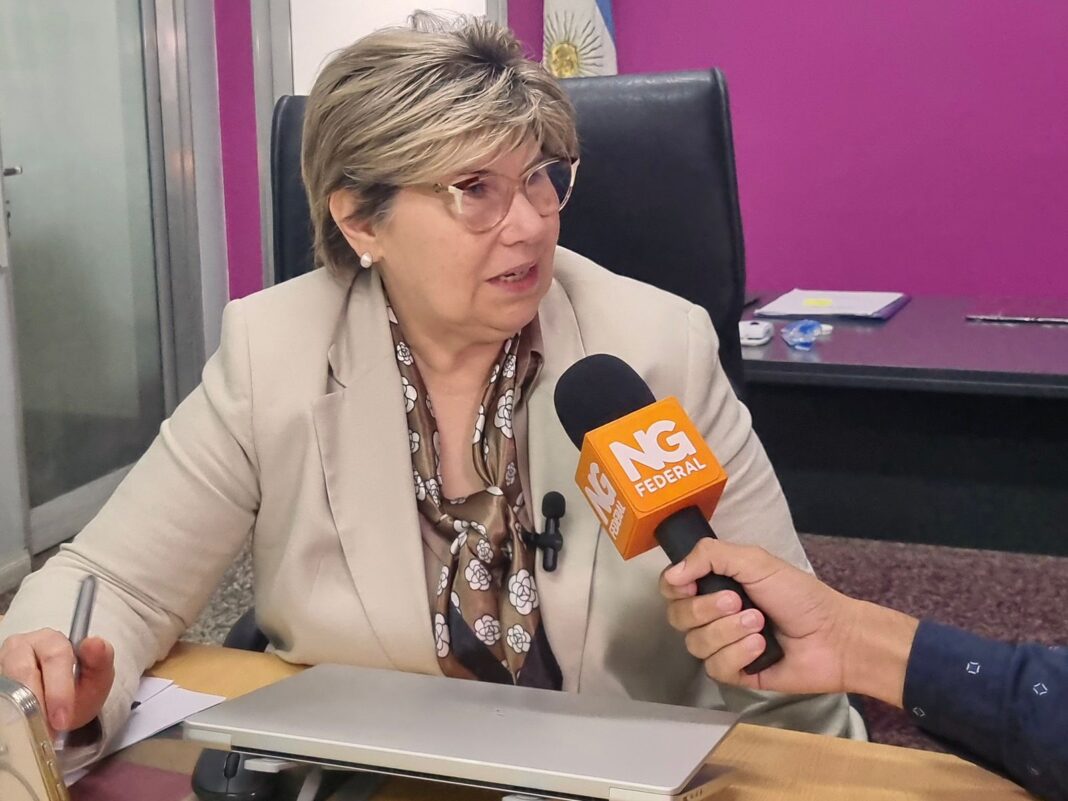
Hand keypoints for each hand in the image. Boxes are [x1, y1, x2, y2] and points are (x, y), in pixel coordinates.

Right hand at [0, 628, 114, 734]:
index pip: (55, 656)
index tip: (63, 719)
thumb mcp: (96, 678)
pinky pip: (0, 694)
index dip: (59, 690)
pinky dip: (9, 712)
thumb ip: (100, 661)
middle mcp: (21, 646)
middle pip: (25, 672)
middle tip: (49, 731)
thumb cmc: (77, 688)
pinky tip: (21, 724)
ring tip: (36, 729)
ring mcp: (2, 663)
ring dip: (22, 711)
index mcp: (51, 640)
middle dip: (39, 704)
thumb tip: (95, 642)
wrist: (58, 708)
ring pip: (8, 686)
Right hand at [659, 539, 917, 705]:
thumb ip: (710, 556)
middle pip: (678, 616)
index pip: (671, 586)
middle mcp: (713, 614)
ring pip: (695, 643)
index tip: (693, 583)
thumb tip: (672, 574)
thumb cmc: (799, 595)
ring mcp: (722, 645)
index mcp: (715, 584)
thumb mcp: (755, 561)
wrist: (834, 636)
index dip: (676, 587)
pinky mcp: (735, 673)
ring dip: (728, 632)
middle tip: (739, 601)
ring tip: (759, 624)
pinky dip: (738, 654)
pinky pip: (715, 668)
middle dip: (706, 609)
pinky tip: (760, 647)